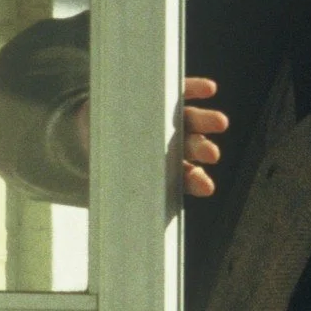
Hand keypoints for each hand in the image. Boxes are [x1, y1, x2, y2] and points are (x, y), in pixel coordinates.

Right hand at [72, 77, 229, 196]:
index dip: (196, 181)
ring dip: (206, 120)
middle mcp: (173, 142)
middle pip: (192, 146)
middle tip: (212, 153)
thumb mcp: (111, 173)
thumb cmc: (106, 156)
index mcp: (166, 166)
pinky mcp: (165, 94)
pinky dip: (196, 88)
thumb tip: (113, 222)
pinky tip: (209, 89)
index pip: (185, 175)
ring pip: (192, 119)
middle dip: (202, 149)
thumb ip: (120, 187)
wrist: (89, 126)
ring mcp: (171, 118)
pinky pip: (183, 90)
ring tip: (221, 122)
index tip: (206, 186)